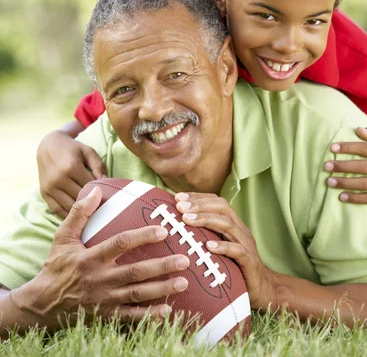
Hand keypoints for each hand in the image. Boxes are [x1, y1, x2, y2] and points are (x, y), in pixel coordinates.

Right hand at [11, 187, 189, 330]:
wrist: (42, 303)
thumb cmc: (56, 265)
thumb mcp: (63, 237)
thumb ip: (79, 213)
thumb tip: (96, 190)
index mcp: (91, 257)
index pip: (121, 243)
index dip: (142, 236)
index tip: (163, 230)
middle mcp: (100, 279)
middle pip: (136, 272)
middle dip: (162, 266)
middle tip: (184, 259)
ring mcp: (104, 299)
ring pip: (138, 294)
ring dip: (162, 288)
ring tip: (183, 281)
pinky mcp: (106, 315)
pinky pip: (130, 316)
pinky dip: (149, 315)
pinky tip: (167, 310)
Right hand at [37, 130, 107, 217]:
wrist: (48, 145)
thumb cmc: (72, 149)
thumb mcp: (88, 151)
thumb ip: (98, 166)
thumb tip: (107, 183)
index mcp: (72, 167)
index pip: (90, 187)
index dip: (100, 194)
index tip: (108, 199)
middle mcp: (59, 179)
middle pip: (80, 199)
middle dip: (92, 205)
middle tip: (102, 210)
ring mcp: (50, 187)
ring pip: (69, 207)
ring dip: (81, 213)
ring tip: (91, 214)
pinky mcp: (44, 193)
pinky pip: (57, 210)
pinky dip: (68, 215)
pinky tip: (77, 215)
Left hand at [175, 192, 273, 310]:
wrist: (262, 289)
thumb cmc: (234, 267)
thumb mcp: (218, 247)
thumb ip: (205, 235)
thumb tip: (177, 227)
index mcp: (232, 223)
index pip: (216, 202)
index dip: (198, 197)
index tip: (177, 197)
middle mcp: (240, 229)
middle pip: (222, 207)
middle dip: (199, 205)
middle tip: (180, 206)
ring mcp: (246, 243)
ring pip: (228, 224)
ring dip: (206, 220)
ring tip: (187, 220)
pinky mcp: (250, 261)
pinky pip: (238, 250)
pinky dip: (223, 246)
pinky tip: (208, 246)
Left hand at [324, 127, 366, 203]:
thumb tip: (358, 129)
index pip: (364, 148)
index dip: (348, 147)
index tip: (332, 148)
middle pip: (362, 167)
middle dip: (342, 166)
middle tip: (326, 166)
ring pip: (364, 184)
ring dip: (345, 183)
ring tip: (329, 182)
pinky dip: (356, 198)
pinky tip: (342, 196)